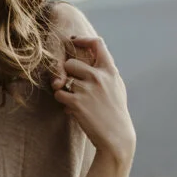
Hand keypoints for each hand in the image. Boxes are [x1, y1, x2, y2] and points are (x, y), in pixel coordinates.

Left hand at [54, 33, 134, 166]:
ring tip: (74, 100)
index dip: (83, 39)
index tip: (74, 42)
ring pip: (63, 79)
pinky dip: (62, 101)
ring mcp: (87, 89)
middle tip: (72, 85)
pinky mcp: (76, 102)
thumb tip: (93, 57)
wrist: (116, 136)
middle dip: (67, 73)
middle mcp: (99, 77)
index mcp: (110, 71)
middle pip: (71, 62)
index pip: (97, 44)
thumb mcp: (117, 87)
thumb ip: (105, 72)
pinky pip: (59, 94)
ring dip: (64, 89)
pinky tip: (72, 109)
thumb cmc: (115, 112)